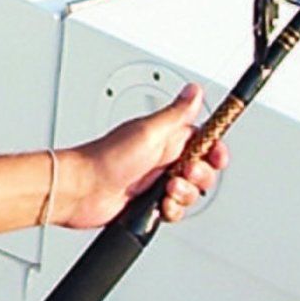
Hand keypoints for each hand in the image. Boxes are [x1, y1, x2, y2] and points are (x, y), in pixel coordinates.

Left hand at [52, 91, 226, 229]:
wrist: (82, 190)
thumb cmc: (107, 157)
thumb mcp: (148, 131)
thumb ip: (177, 114)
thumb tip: (195, 90)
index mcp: (167, 136)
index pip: (204, 139)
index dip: (215, 149)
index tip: (216, 156)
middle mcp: (164, 157)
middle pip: (202, 168)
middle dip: (200, 175)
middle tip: (183, 173)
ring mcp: (156, 181)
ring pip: (190, 192)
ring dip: (184, 194)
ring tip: (166, 190)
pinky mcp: (150, 202)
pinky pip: (175, 209)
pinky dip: (172, 210)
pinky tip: (159, 205)